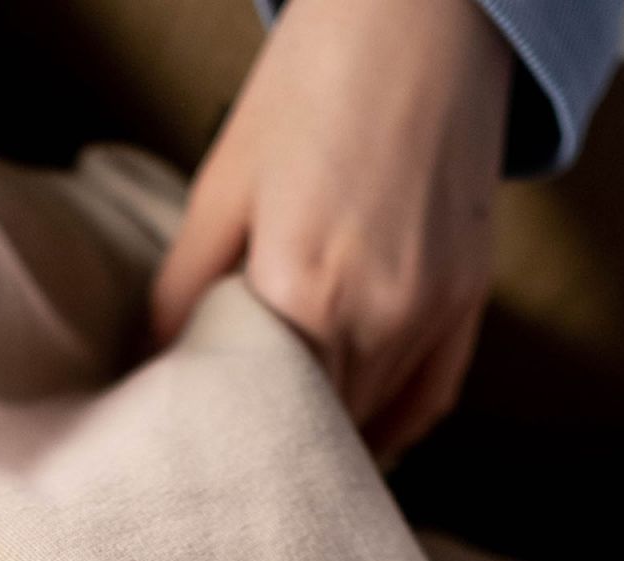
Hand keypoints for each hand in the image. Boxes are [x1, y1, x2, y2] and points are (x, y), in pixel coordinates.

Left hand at [150, 0, 511, 461]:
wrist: (422, 16)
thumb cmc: (310, 87)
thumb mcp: (224, 183)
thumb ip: (184, 289)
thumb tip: (154, 365)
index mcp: (300, 290)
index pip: (257, 412)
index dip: (230, 433)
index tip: (205, 444)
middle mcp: (374, 316)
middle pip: (316, 428)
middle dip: (277, 442)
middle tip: (240, 454)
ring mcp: (430, 313)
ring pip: (371, 421)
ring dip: (330, 440)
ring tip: (289, 452)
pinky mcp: (469, 300)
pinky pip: (428, 401)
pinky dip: (391, 428)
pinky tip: (358, 443)